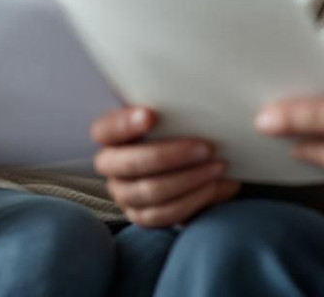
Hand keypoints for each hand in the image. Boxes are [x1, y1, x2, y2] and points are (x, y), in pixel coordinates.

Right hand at [91, 106, 240, 226]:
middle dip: (169, 156)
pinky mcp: (141, 216)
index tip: (151, 115)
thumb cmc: (178, 130)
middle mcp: (111, 165)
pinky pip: (163, 213)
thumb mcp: (174, 118)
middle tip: (205, 147)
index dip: (124, 124)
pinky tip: (211, 186)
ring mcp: (123, 194)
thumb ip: (179, 112)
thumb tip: (212, 108)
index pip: (105, 130)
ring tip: (217, 167)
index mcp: (111, 135)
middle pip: (129, 164)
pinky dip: (191, 200)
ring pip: (149, 191)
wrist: (189, 163)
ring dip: (188, 179)